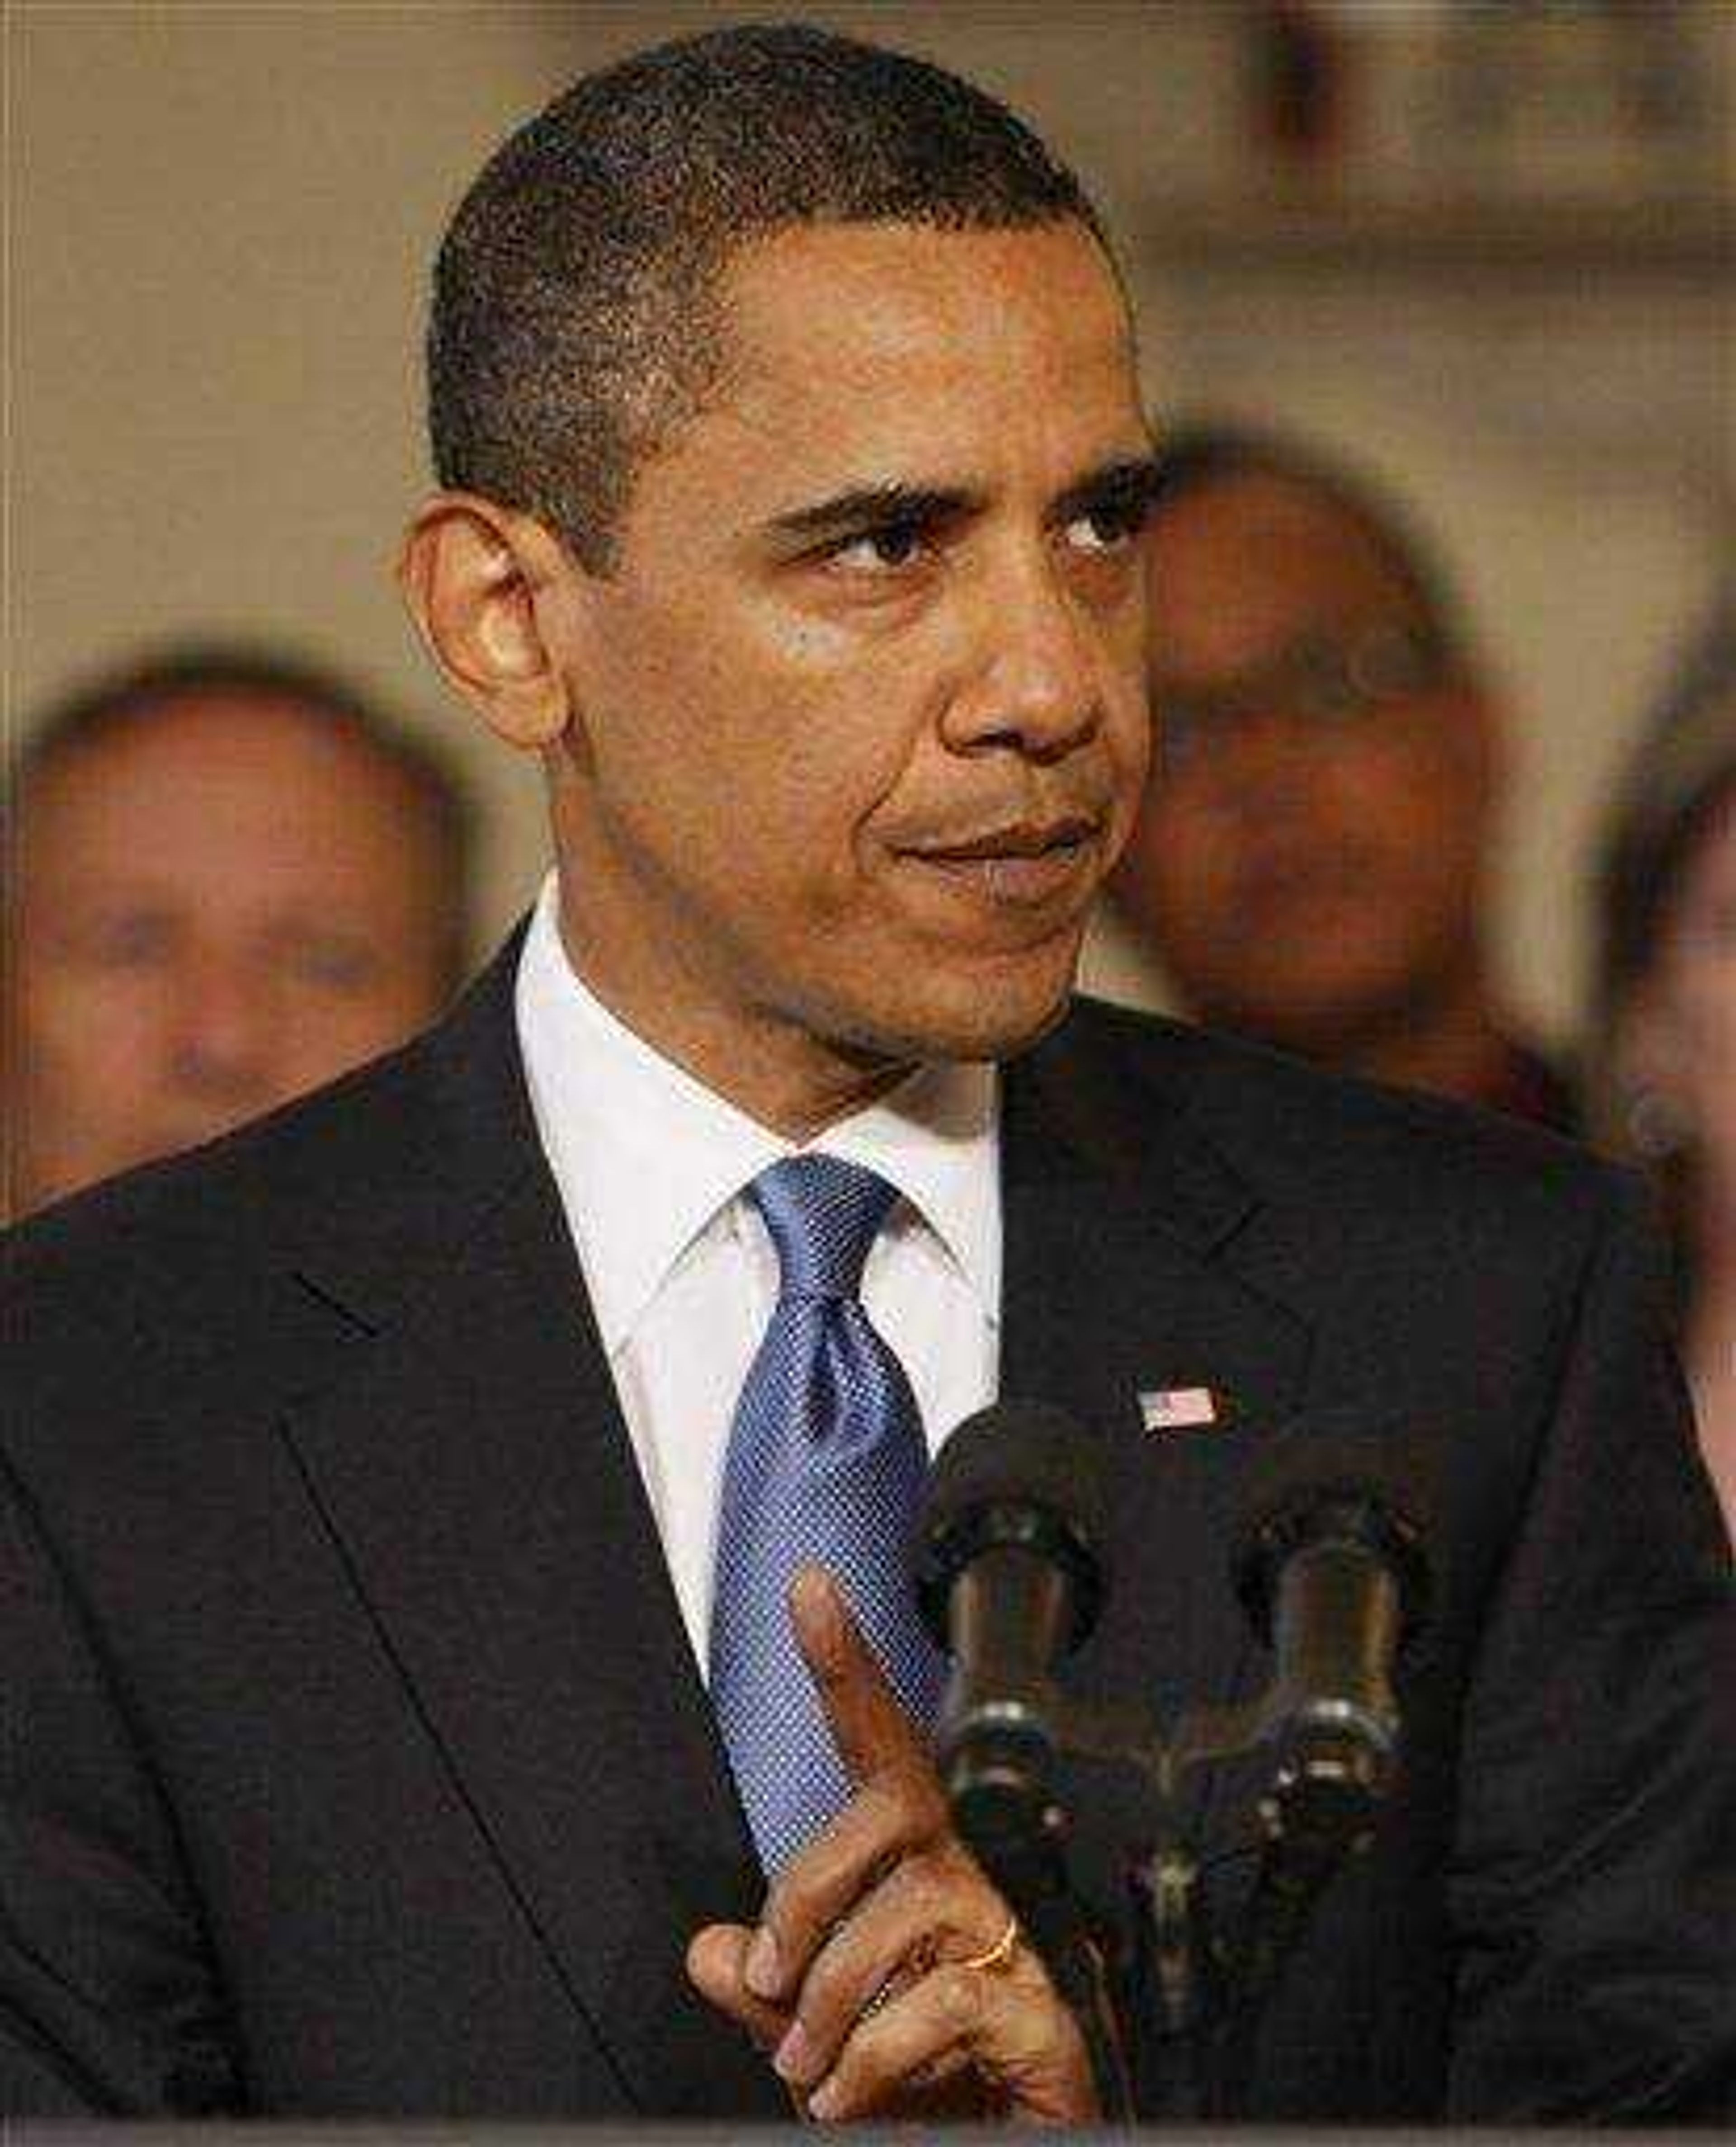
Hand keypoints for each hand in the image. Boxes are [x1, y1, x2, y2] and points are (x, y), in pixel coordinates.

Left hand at [688, 1565, 1096, 2124]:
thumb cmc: (921, 2099)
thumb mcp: (819, 2038)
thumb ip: (767, 1991)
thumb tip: (705, 1949)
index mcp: (910, 1873)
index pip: (878, 1746)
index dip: (847, 1665)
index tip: (812, 1588)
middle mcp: (962, 1887)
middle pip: (886, 1812)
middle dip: (805, 1892)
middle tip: (768, 1982)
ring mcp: (1006, 1943)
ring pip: (905, 1914)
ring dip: (832, 2005)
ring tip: (811, 2071)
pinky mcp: (1037, 2011)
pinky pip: (944, 1998)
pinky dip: (876, 2056)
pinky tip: (849, 2096)